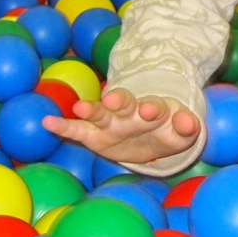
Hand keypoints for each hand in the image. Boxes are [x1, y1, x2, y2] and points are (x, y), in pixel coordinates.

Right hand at [41, 88, 200, 164]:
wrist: (151, 137)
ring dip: (91, 109)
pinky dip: (63, 126)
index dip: (153, 108)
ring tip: (79, 108)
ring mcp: (111, 121)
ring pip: (100, 112)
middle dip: (118, 101)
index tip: (150, 109)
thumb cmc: (166, 133)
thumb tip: (189, 121)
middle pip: (124, 103)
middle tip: (112, 99)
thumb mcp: (180, 134)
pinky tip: (48, 122)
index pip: (154, 106)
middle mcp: (129, 112)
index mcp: (153, 111)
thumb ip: (186, 128)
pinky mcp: (94, 134)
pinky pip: (77, 130)